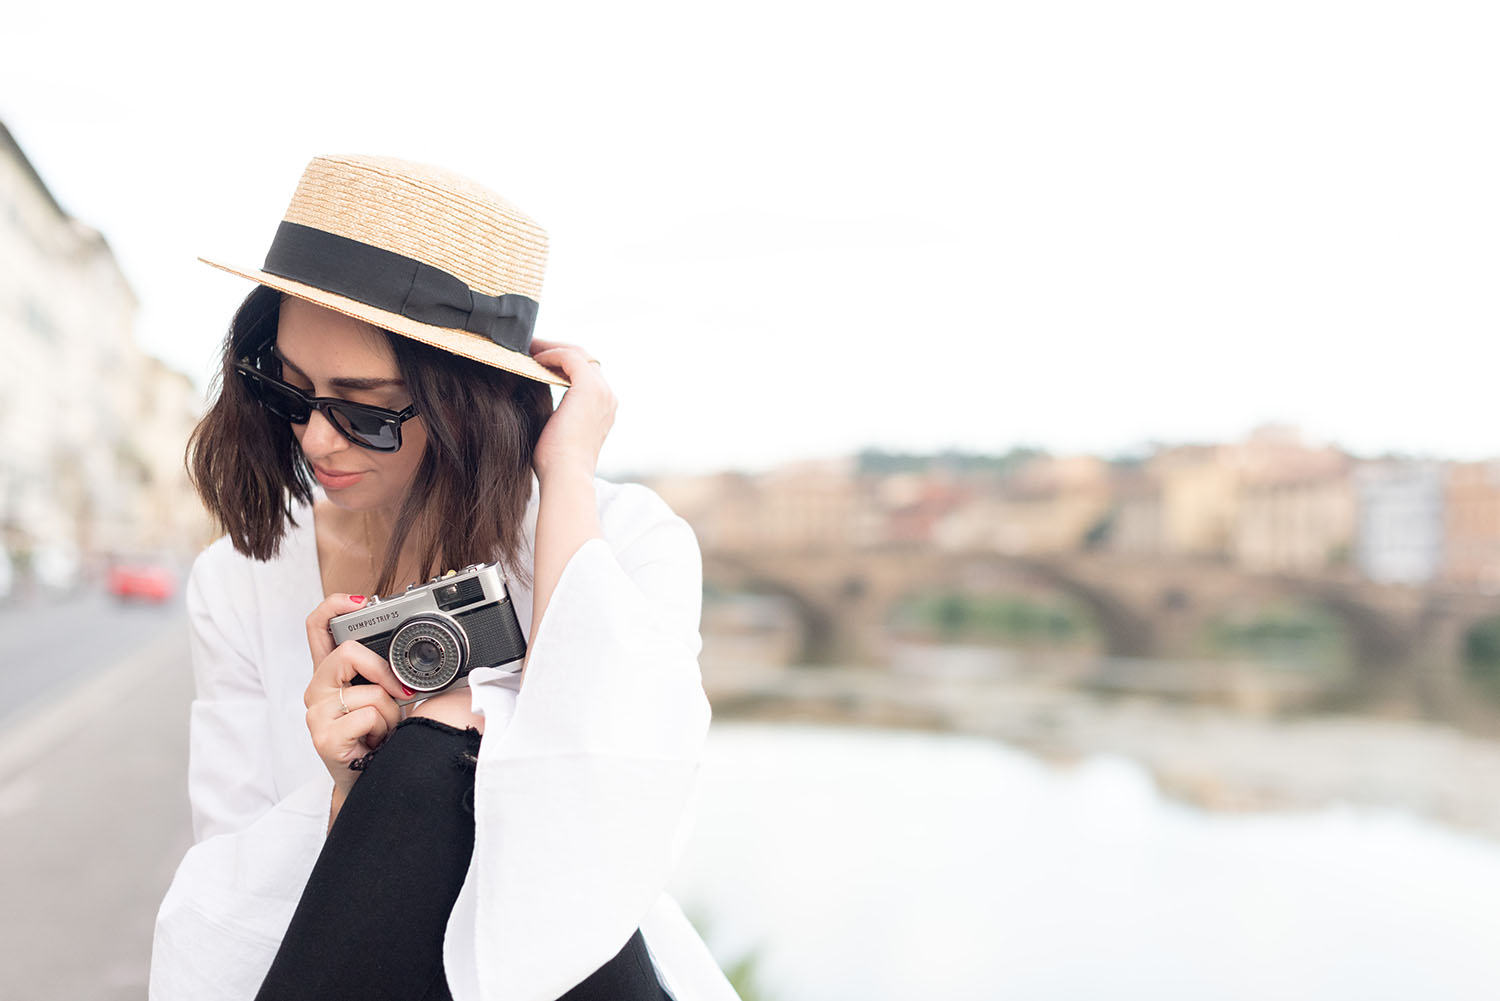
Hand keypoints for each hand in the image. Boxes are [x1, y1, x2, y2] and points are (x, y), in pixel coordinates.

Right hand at [303, 593, 407, 796]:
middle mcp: (316, 690)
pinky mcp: (324, 737)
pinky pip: (369, 717)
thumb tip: (414, 653)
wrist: (367, 780)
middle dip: (383, 672)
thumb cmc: (377, 736)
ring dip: (390, 713)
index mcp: (329, 674)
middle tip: (398, 694)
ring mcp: (316, 714)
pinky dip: (383, 729)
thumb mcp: (383, 695)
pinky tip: (373, 743)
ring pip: (369, 691)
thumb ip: (385, 672)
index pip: (316, 627)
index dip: (334, 606)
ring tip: (382, 729)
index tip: (358, 601)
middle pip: (347, 653)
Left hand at [529, 339, 615, 480]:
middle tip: (530, 347)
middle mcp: (608, 398)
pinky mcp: (589, 388)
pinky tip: (534, 359)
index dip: (561, 363)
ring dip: (552, 348)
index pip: (586, 374)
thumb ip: (552, 412)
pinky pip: (570, 357)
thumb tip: (528, 398)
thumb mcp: (554, 432)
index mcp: (603, 409)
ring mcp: (602, 392)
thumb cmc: (554, 465)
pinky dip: (551, 353)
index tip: (536, 360)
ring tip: (528, 348)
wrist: (565, 476)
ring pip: (579, 354)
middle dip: (557, 350)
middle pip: (585, 359)